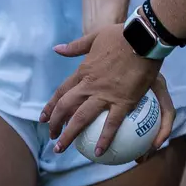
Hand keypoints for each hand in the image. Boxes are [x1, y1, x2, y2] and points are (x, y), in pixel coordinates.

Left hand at [41, 24, 173, 156]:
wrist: (142, 37)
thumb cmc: (121, 34)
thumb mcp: (94, 37)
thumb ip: (76, 46)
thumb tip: (57, 49)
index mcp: (83, 70)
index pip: (62, 92)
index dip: (51, 106)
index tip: (42, 118)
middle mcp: (89, 84)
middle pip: (66, 107)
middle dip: (55, 124)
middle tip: (51, 137)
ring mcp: (105, 93)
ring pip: (81, 118)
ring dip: (69, 135)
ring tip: (61, 149)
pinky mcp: (123, 100)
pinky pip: (111, 123)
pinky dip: (104, 138)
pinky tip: (98, 151)